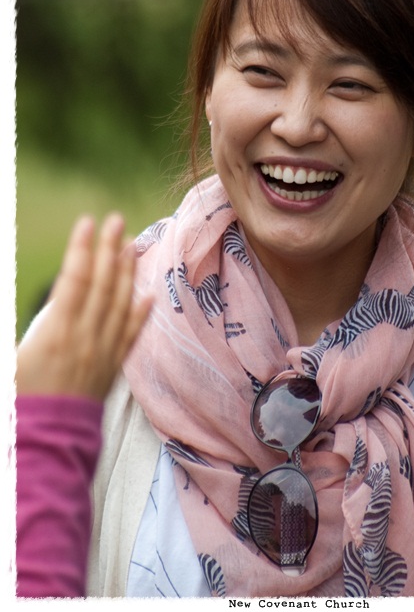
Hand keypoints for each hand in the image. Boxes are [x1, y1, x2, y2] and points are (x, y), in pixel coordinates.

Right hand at [16, 213, 152, 399]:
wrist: (42, 443)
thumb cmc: (18, 398)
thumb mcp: (12, 357)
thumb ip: (30, 322)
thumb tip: (47, 299)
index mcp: (55, 332)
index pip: (73, 279)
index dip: (81, 248)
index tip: (87, 222)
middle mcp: (84, 337)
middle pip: (101, 285)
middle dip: (108, 249)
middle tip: (116, 220)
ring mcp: (101, 352)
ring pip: (119, 304)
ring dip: (126, 272)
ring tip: (132, 244)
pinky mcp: (111, 368)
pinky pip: (130, 335)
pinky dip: (141, 313)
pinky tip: (150, 295)